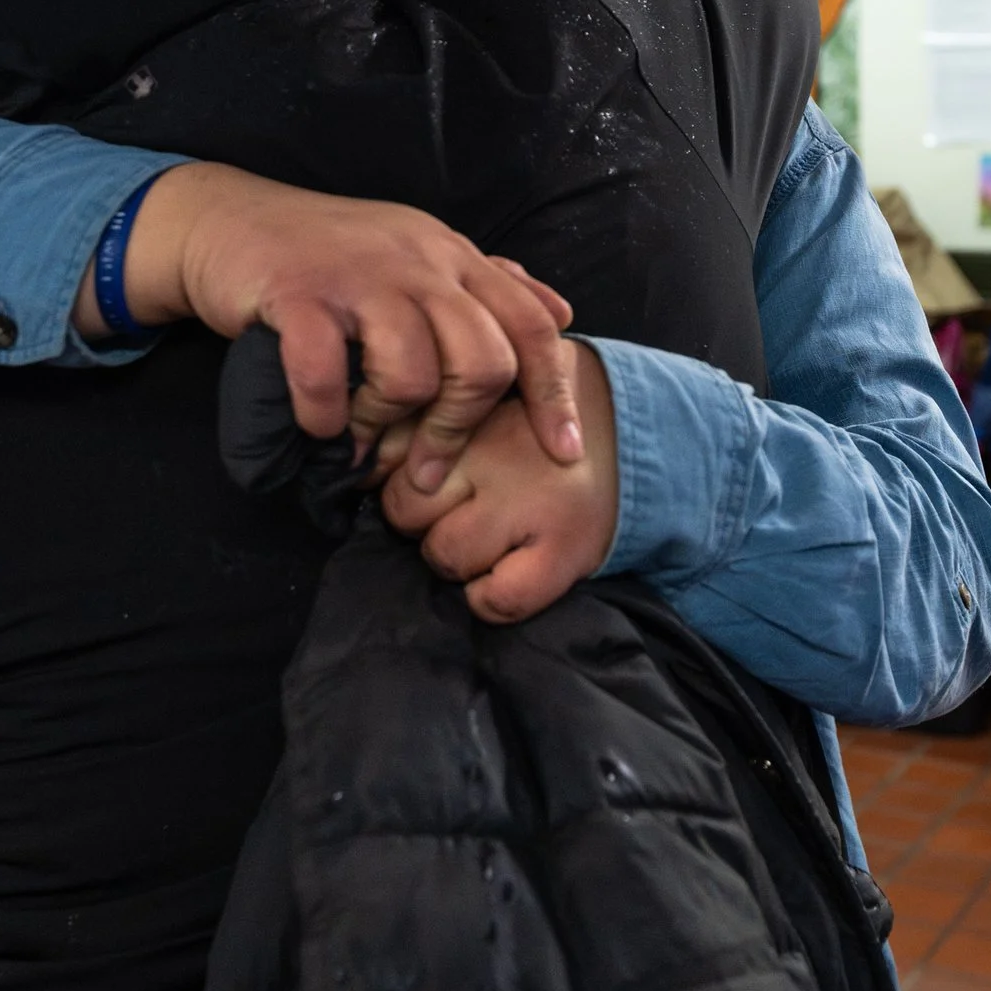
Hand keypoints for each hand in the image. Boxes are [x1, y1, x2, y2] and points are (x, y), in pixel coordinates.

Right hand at [83, 162, 580, 490]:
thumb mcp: (420, 254)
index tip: (562, 450)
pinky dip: (325, 414)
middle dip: (459, 427)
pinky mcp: (297, 293)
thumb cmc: (330, 253)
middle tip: (425, 465)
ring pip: (414, 373)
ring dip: (387, 423)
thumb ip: (490, 285)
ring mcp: (358, 276)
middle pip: (483, 360)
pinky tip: (318, 423)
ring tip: (361, 435)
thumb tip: (562, 313)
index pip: (532, 325)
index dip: (554, 393)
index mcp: (453, 258)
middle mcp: (418, 262)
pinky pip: (328, 372)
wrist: (227, 220)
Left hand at [379, 340, 618, 623]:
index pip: (389, 450)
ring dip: (452, 555)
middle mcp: (500, 455)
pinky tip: (501, 573)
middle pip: (405, 506)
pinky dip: (487, 597)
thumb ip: (423, 410)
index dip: (387, 471)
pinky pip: (494, 599)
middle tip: (454, 506)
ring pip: (442, 554)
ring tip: (485, 535)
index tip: (408, 477)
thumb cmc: (540, 417)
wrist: (635, 435)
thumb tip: (355, 454)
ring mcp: (532, 508)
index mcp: (474, 407)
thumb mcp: (485, 391)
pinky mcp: (562, 554)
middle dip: (417, 514)